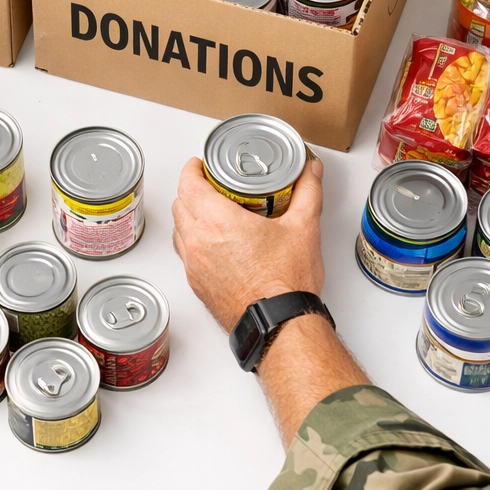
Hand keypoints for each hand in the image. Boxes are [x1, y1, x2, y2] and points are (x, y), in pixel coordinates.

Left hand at [171, 157, 324, 330]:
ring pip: (179, 229)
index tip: (201, 165)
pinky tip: (215, 243)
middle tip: (211, 185)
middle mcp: (198, 241)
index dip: (192, 169)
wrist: (278, 325)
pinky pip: (185, 253)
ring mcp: (194, 264)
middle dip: (191, 190)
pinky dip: (193, 241)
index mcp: (217, 221)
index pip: (188, 183)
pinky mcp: (197, 284)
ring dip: (190, 216)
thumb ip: (307, 193)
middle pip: (180, 203)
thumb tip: (310, 172)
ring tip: (212, 212)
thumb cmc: (285, 283)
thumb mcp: (303, 228)